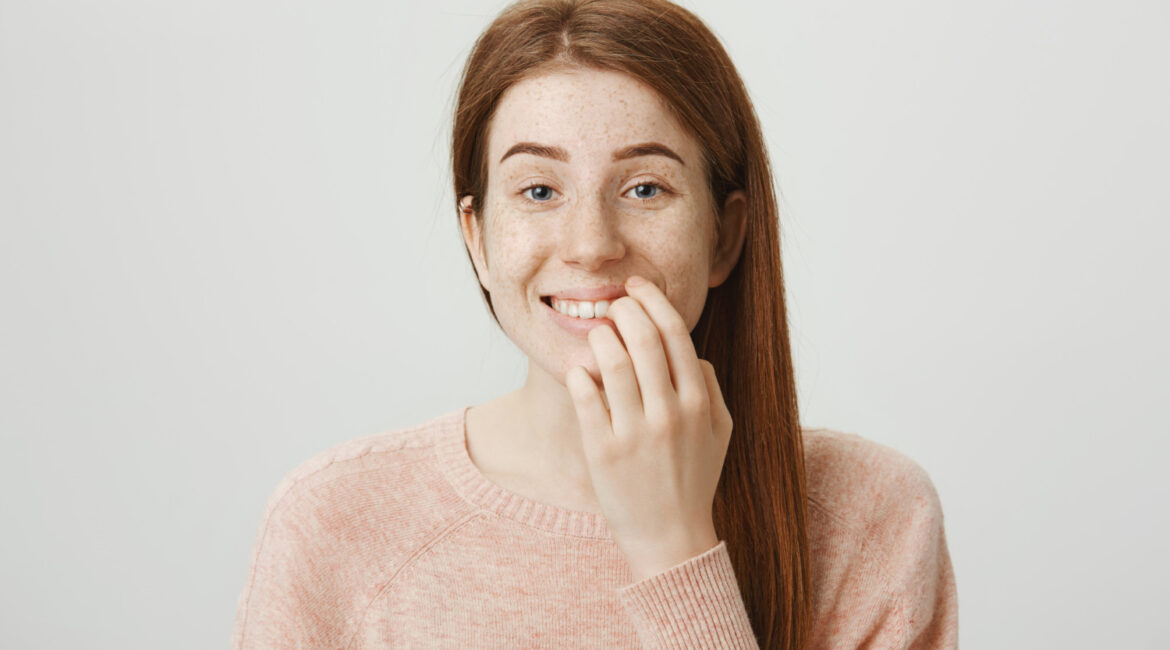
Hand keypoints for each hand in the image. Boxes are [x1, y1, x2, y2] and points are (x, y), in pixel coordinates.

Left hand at [564, 275, 732, 581]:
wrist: (670, 537)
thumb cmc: (693, 479)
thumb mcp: (719, 432)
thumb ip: (710, 387)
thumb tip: (690, 353)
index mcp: (698, 403)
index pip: (675, 334)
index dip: (653, 300)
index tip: (637, 286)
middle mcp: (668, 414)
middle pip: (643, 340)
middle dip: (624, 309)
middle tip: (613, 303)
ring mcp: (635, 433)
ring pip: (612, 363)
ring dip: (600, 337)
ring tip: (596, 333)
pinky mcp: (603, 451)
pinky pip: (586, 398)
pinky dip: (580, 374)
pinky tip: (580, 369)